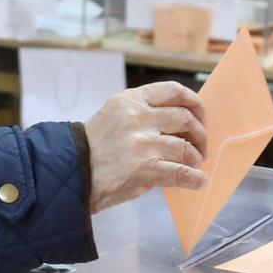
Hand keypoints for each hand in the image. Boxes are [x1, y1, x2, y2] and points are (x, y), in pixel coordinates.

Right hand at [83, 81, 208, 211]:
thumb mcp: (115, 115)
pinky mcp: (146, 169)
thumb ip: (144, 112)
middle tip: (200, 147)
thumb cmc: (93, 146)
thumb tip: (182, 122)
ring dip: (195, 159)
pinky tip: (198, 182)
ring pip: (186, 147)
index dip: (195, 103)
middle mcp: (138, 117)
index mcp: (131, 100)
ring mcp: (143, 143)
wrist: (71, 171)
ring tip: (194, 165)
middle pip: (186, 118)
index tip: (200, 115)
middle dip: (200, 134)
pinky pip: (181, 172)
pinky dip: (194, 179)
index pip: (174, 91)